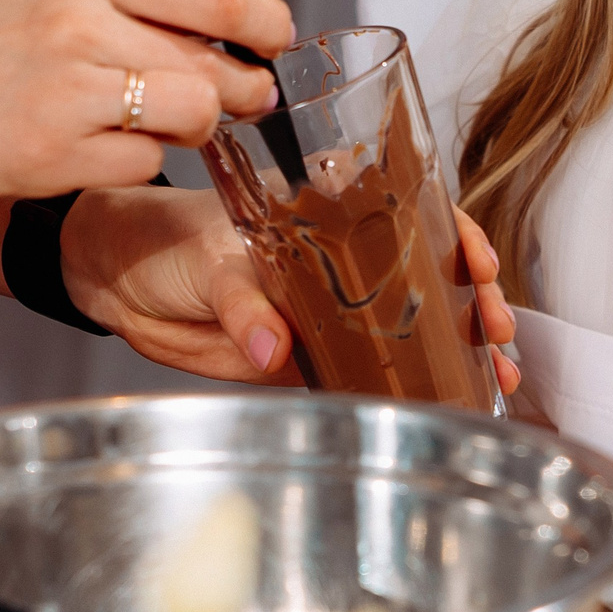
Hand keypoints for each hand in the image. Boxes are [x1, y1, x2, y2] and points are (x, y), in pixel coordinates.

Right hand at [0, 0, 292, 200]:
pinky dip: (132, 163)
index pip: (228, 0)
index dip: (268, 33)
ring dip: (186, 130)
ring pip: (191, 118)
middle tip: (223, 102)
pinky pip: (144, 165)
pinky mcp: (48, 151)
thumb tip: (244, 37)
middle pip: (219, 69)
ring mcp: (65, 86)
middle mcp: (82, 15)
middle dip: (236, 94)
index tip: (272, 49)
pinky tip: (91, 147)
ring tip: (146, 122)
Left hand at [61, 185, 519, 391]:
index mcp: (324, 217)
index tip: (477, 262)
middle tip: (497, 329)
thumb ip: (243, 303)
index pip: (409, 215)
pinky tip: (446, 397)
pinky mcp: (305, 357)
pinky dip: (406, 384)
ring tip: (494, 374)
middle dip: (475, 302)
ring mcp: (327, 310)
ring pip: (408, 326)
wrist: (115, 279)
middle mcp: (337, 261)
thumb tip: (274, 346)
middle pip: (427, 275)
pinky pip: (366, 370)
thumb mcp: (206, 258)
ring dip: (457, 349)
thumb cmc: (161, 237)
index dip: (453, 237)